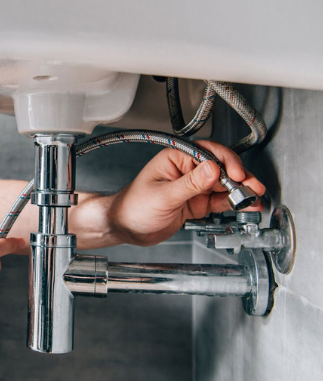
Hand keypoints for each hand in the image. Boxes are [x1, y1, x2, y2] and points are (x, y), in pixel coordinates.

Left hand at [109, 140, 265, 245]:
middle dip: (239, 176)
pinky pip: (218, 200)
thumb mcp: (163, 196)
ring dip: (239, 190)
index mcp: (175, 158)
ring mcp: (193, 186)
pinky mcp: (196, 202)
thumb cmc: (133, 207)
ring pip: (223, 184)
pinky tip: (244, 204)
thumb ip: (189, 184)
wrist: (126, 228)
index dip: (225, 161)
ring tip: (253, 197)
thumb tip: (212, 169)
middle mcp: (186, 169)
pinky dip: (232, 202)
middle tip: (252, 187)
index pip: (207, 152)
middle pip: (221, 167)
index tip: (236, 174)